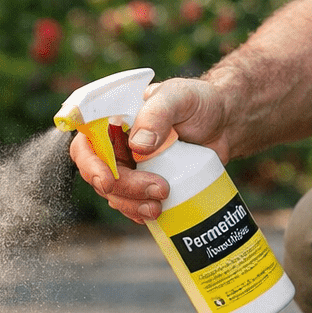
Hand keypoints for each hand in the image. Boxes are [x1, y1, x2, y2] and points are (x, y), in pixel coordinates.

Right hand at [66, 76, 230, 222]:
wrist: (225, 123)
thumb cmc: (199, 102)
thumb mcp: (179, 97)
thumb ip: (158, 113)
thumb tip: (138, 146)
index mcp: (114, 119)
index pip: (87, 143)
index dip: (90, 164)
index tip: (108, 181)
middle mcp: (116, 144)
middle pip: (100, 175)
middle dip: (124, 189)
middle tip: (159, 190)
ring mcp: (131, 166)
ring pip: (115, 194)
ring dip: (131, 205)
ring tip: (159, 206)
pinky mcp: (147, 182)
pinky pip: (133, 203)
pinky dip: (139, 213)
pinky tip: (155, 215)